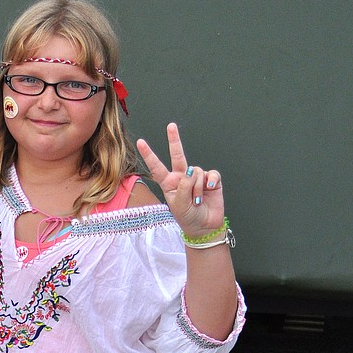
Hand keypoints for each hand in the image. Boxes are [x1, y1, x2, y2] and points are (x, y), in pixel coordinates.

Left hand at [136, 122, 225, 237]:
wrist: (204, 226)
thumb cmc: (188, 217)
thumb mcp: (179, 206)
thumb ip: (183, 187)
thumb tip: (191, 170)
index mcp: (169, 183)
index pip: (157, 167)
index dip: (149, 155)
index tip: (141, 142)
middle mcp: (182, 177)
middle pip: (178, 155)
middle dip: (174, 140)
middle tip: (171, 126)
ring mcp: (197, 177)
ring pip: (197, 172)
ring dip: (197, 188)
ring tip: (197, 201)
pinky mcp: (211, 179)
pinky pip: (211, 174)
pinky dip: (211, 181)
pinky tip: (209, 189)